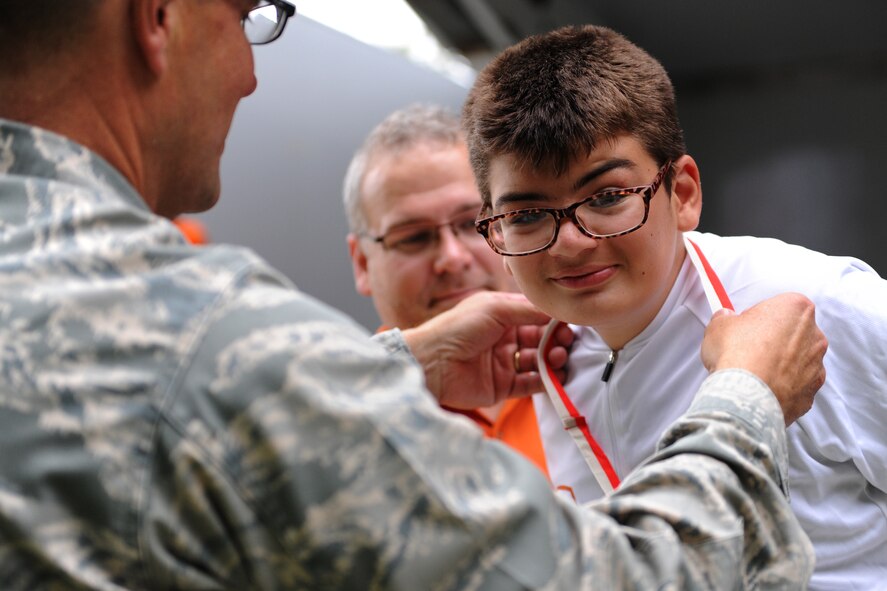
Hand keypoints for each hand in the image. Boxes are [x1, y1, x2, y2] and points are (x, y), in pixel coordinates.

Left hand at [402, 292, 573, 408]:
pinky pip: (530, 384)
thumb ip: (528, 309)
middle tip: (566, 342)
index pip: (535, 315)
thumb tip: (558, 309)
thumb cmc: (457, 328)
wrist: (433, 362)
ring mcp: (504, 362)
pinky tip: (555, 376)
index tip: (570, 321)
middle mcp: (504, 337)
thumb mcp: (495, 309)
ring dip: (553, 359)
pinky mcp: (502, 386)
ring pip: (538, 362)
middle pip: (541, 339)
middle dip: (557, 340)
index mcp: (501, 315)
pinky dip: (546, 381)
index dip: (554, 319)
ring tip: (558, 357)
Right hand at [701, 292, 827, 424]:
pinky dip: (781, 387)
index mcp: (797, 309)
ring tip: (752, 372)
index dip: (758, 317)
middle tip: (747, 349)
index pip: (779, 306)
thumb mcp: (719, 324)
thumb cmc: (737, 353)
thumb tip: (725, 318)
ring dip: (779, 364)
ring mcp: (816, 367)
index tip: (745, 327)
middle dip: (773, 340)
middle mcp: (814, 336)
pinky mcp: (811, 393)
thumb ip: (725, 317)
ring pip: (797, 361)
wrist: (746, 393)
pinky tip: (761, 388)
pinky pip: (796, 386)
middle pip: (792, 333)